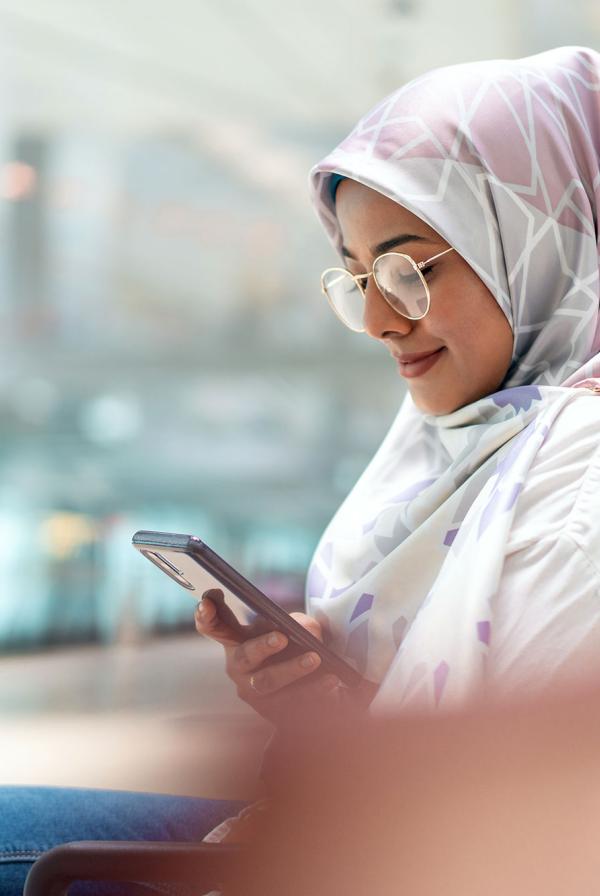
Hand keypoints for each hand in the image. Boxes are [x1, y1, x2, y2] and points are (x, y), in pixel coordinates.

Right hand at [194, 588, 341, 723]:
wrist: (308, 693)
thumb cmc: (292, 647)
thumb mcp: (292, 628)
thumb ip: (297, 623)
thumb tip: (308, 631)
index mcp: (236, 640)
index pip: (214, 627)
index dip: (206, 615)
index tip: (207, 601)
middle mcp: (239, 668)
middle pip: (244, 656)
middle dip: (262, 646)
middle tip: (282, 637)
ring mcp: (253, 693)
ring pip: (267, 682)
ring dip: (292, 669)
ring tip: (316, 658)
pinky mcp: (273, 713)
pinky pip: (294, 702)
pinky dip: (316, 689)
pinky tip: (332, 680)